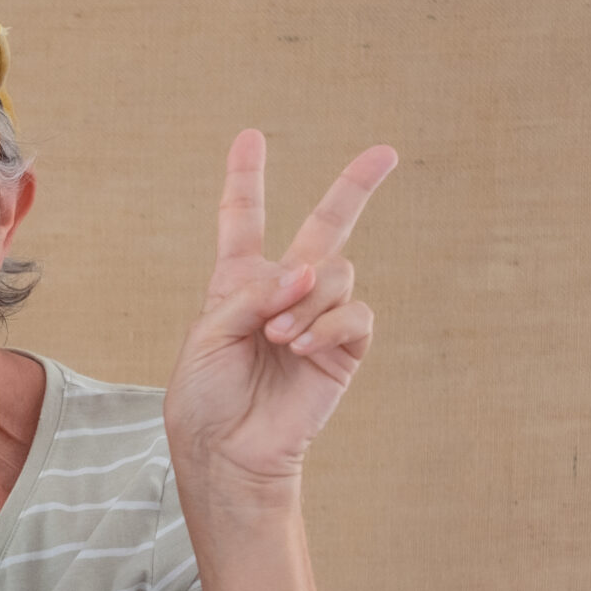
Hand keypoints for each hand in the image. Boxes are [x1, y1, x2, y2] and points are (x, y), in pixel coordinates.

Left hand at [164, 130, 397, 494]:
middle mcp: (283, 293)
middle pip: (326, 226)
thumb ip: (249, 294)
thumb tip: (306, 272)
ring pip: (337, 273)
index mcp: (238, 285)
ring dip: (307, 300)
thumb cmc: (204, 400)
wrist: (227, 451)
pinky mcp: (344, 350)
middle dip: (355, 187)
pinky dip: (328, 324)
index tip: (249, 138)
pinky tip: (302, 347)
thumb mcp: (206, 336)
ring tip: (278, 338)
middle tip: (385, 153)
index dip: (246, 180)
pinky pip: (354, 315)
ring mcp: (317, 319)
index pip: (243, 222)